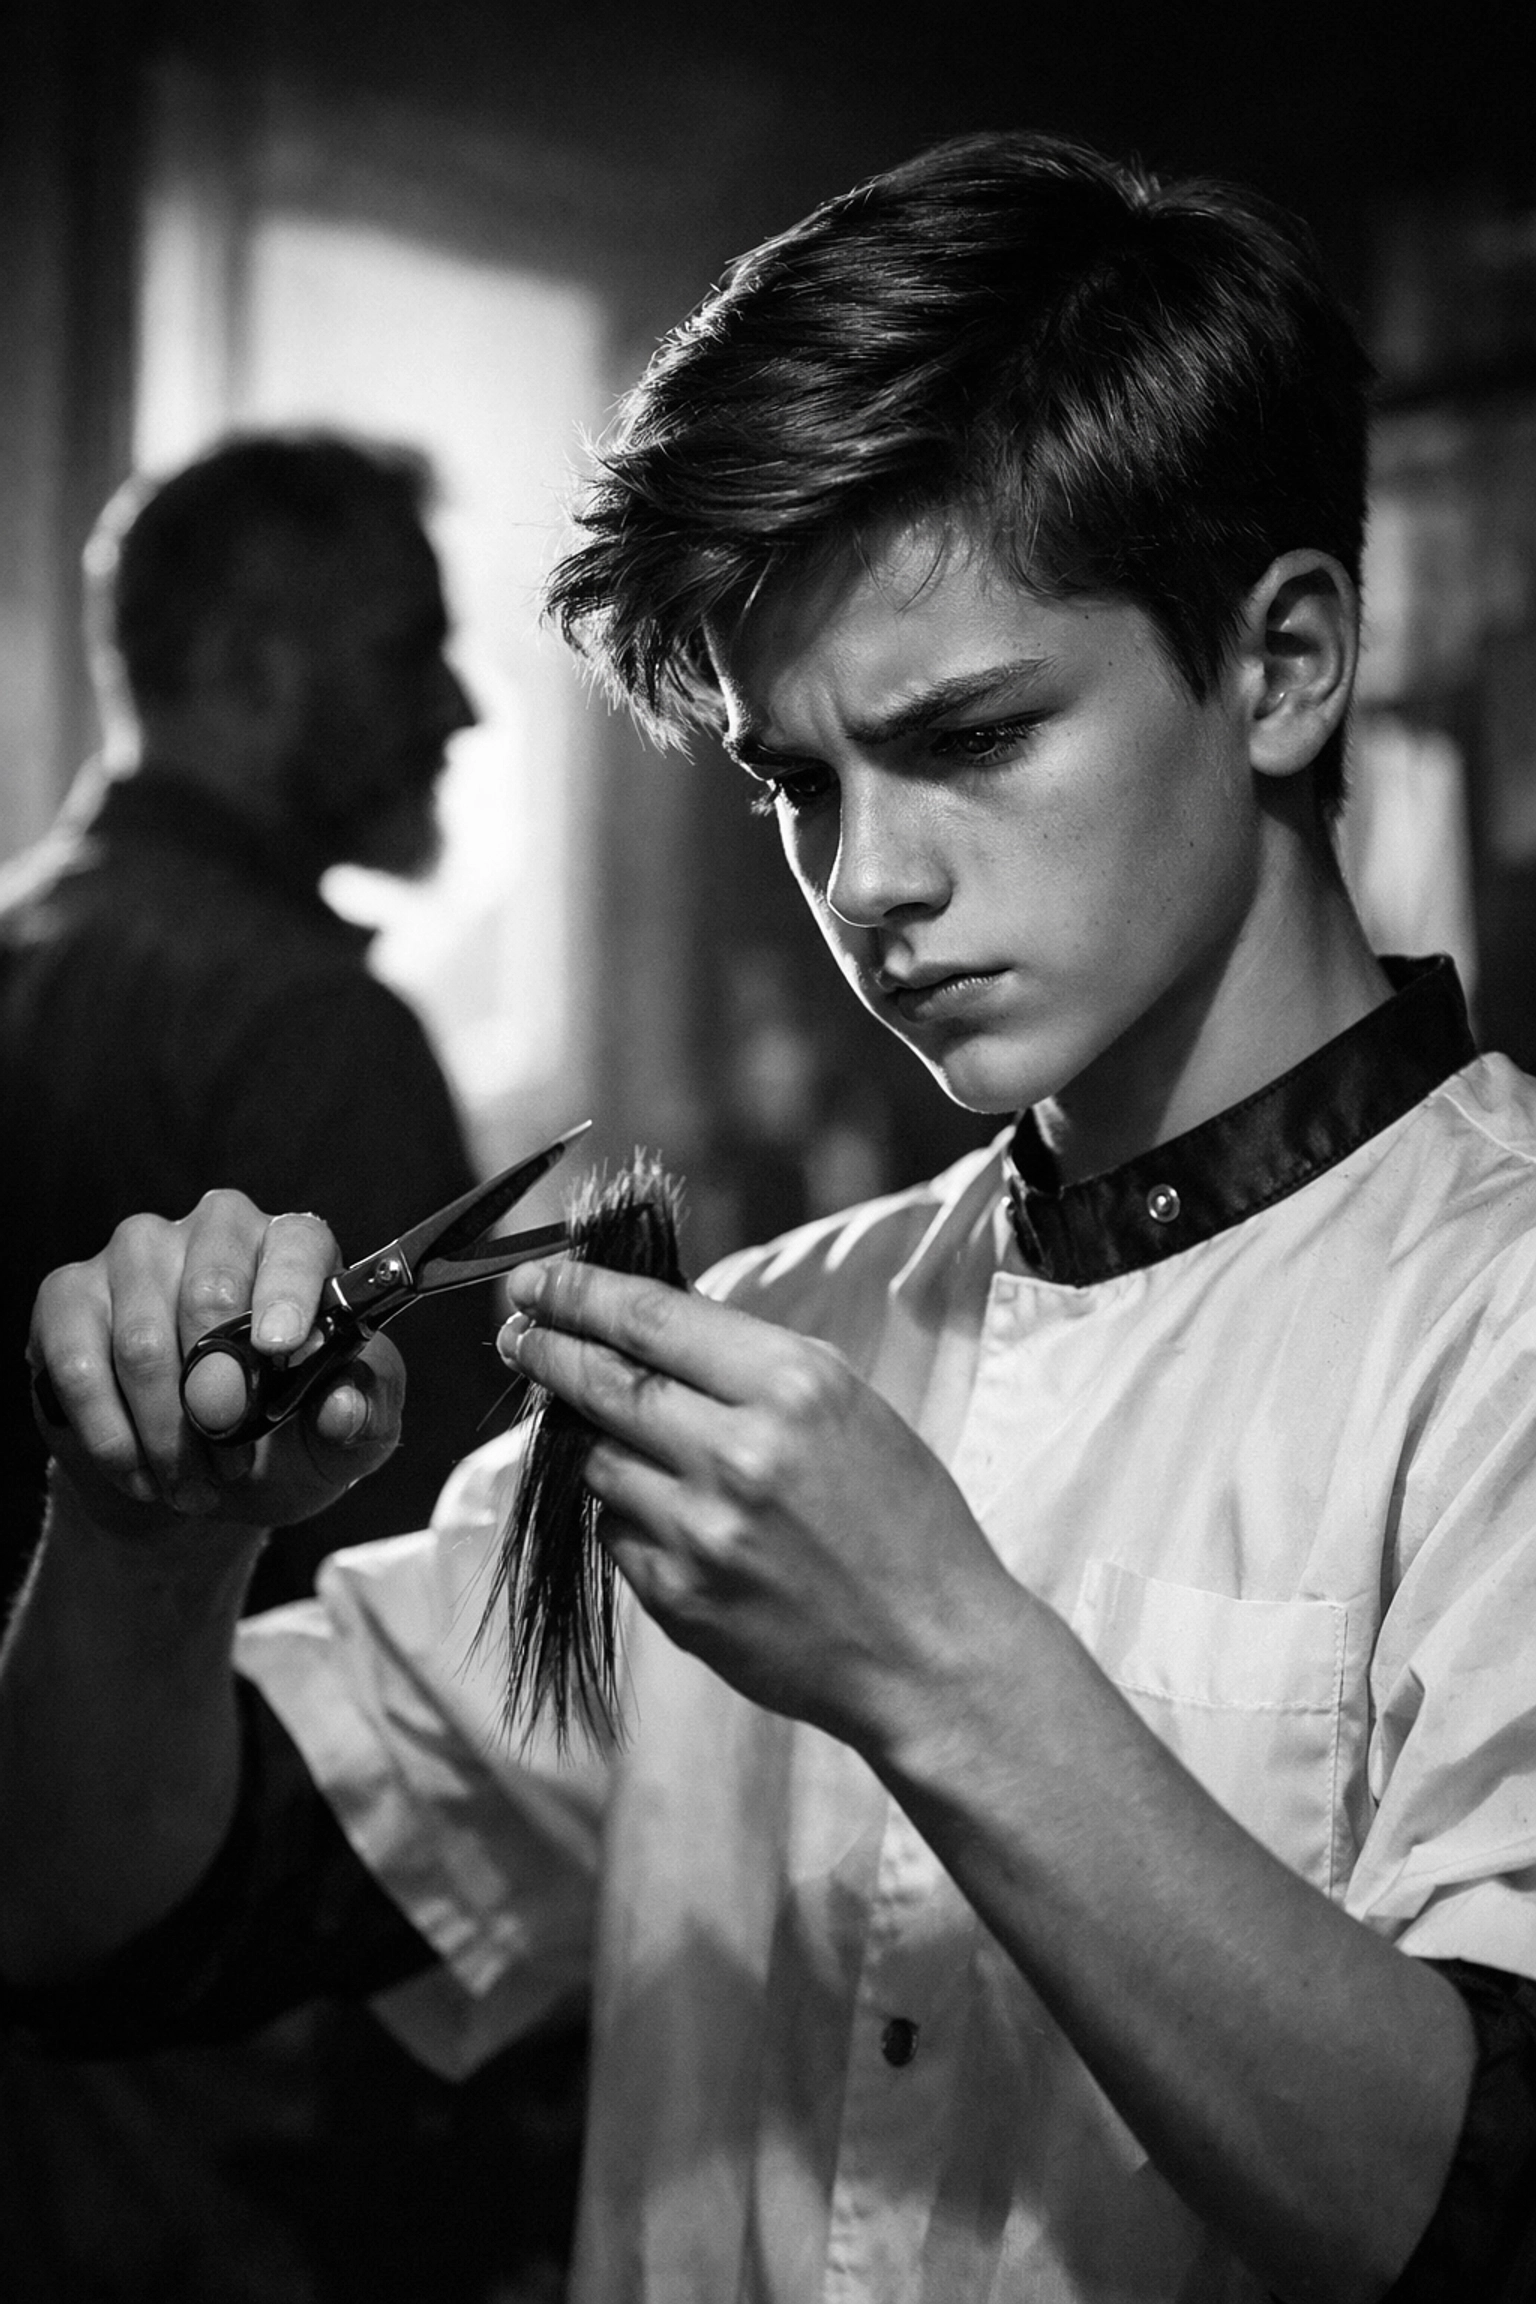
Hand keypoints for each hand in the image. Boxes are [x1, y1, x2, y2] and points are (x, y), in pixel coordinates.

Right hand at [29, 1189, 404, 1537]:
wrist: (204, 1475)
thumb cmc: (288, 1439)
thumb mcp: (345, 1442)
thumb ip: (363, 1421)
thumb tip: (340, 1407)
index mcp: (296, 1248)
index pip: (297, 1246)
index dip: (288, 1294)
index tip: (281, 1350)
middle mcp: (216, 1229)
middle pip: (209, 1293)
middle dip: (220, 1395)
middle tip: (230, 1462)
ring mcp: (136, 1253)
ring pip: (140, 1341)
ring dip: (167, 1433)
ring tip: (192, 1484)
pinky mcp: (69, 1295)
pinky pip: (78, 1364)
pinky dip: (111, 1435)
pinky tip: (141, 1473)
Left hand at [500, 1258, 1022, 1752]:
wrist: (930, 1651)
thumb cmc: (902, 1521)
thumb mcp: (849, 1407)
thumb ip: (752, 1366)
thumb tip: (653, 1329)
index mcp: (794, 1388)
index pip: (651, 1320)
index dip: (579, 1293)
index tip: (539, 1282)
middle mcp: (740, 1455)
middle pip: (602, 1382)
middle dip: (547, 1350)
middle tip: (516, 1333)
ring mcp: (701, 1532)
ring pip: (597, 1462)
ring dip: (594, 1442)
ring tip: (621, 1438)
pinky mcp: (677, 1598)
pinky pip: (617, 1532)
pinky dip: (630, 1515)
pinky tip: (674, 1519)